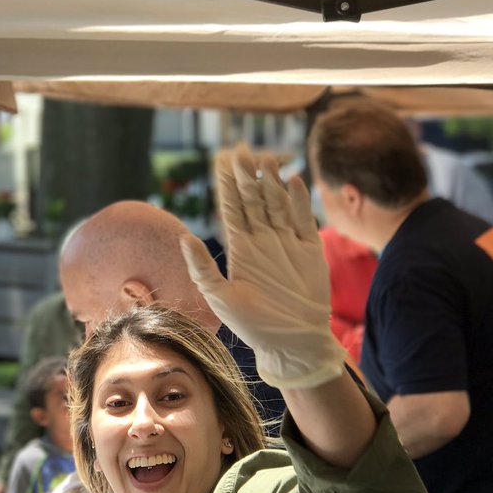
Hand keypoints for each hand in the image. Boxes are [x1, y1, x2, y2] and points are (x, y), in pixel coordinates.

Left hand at [180, 144, 345, 388]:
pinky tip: (294, 181)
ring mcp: (287, 242)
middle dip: (247, 175)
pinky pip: (303, 218)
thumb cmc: (253, 325)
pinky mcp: (310, 249)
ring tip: (266, 159)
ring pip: (277, 203)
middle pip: (253, 198)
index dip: (227, 184)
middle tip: (241, 150)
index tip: (221, 159)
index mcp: (240, 248)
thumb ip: (202, 268)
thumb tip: (183, 238)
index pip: (232, 208)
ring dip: (272, 182)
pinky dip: (299, 200)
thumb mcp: (221, 298)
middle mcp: (262, 240)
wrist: (293, 343)